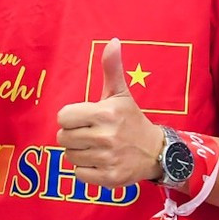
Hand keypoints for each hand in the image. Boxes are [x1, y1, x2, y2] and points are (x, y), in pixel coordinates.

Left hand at [55, 38, 163, 186]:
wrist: (155, 151)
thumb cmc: (131, 120)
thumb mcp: (121, 94)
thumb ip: (112, 68)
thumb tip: (112, 41)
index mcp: (105, 113)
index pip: (63, 117)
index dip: (71, 118)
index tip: (85, 119)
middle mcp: (106, 136)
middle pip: (63, 138)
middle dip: (73, 135)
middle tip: (90, 134)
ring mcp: (108, 158)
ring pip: (70, 156)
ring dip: (79, 153)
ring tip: (96, 148)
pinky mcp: (109, 178)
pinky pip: (79, 174)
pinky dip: (86, 170)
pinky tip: (100, 161)